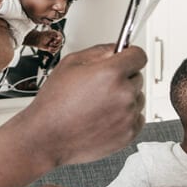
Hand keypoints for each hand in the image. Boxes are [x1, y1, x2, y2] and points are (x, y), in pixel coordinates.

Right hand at [22, 44, 146, 166]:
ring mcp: (128, 116)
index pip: (139, 55)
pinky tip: (104, 116)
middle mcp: (123, 94)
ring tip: (99, 104)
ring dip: (125, 98)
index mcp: (111, 73)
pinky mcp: (128, 134)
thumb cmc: (53, 104)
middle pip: (138, 77)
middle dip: (123, 77)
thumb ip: (98, 51)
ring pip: (137, 98)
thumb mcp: (69, 64)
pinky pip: (137, 118)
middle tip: (101, 86)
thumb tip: (114, 49)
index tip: (125, 58)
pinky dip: (125, 117)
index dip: (130, 55)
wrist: (47, 137)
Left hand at [27, 29, 64, 54]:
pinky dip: (52, 51)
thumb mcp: (48, 33)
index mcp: (56, 35)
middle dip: (55, 45)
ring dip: (54, 48)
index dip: (59, 40)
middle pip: (60, 44)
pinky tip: (48, 49)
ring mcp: (54, 44)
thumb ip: (55, 33)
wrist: (37, 40)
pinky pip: (55, 51)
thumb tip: (60, 37)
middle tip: (50, 44)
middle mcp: (56, 39)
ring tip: (49, 47)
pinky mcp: (52, 48)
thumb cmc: (42, 35)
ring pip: (58, 48)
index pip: (61, 38)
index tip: (54, 41)